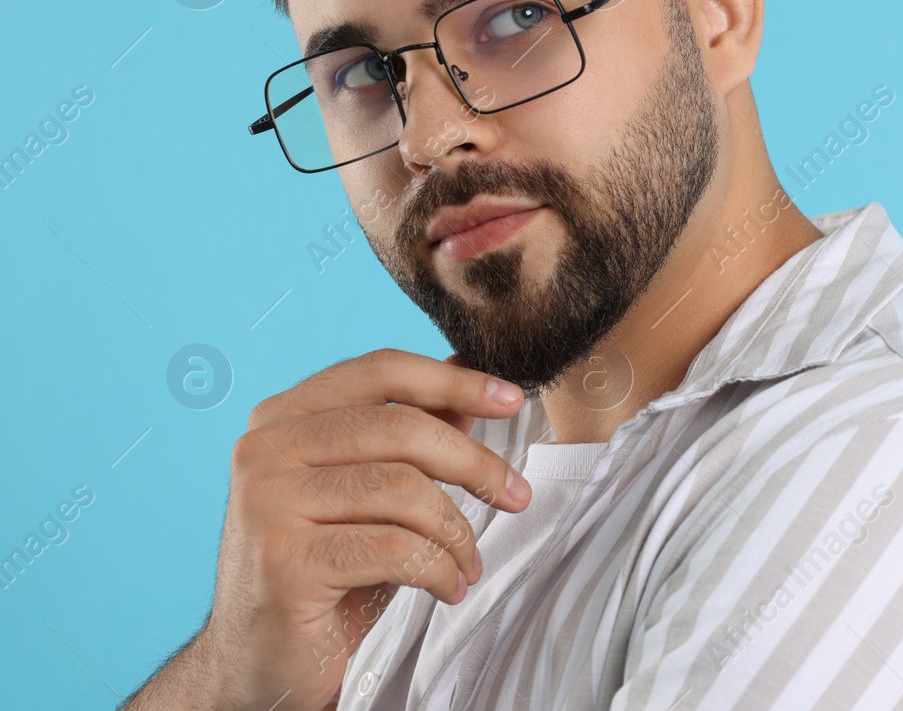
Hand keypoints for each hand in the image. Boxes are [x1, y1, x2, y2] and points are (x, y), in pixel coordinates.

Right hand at [125, 349, 530, 710]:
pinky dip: (438, 568)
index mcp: (283, 416)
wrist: (260, 659)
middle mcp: (265, 449)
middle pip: (401, 427)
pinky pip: (394, 548)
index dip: (454, 380)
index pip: (381, 370)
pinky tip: (449, 587)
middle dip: (474, 463)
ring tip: (471, 562)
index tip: (512, 400)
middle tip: (517, 496)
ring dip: (457, 530)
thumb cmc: (324, 566)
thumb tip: (469, 375)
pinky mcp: (283, 562)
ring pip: (403, 489)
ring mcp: (267, 504)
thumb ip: (409, 431)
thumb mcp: (370, 491)